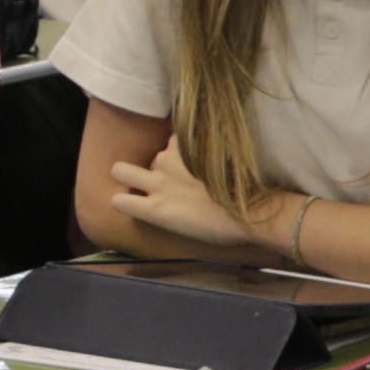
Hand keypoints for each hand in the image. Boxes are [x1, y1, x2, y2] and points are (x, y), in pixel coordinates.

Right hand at [102, 148, 269, 253]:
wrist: (251, 211)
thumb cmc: (221, 229)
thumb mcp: (183, 229)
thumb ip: (164, 212)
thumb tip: (161, 201)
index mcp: (154, 211)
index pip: (118, 201)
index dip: (126, 199)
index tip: (137, 199)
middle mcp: (156, 184)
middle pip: (120, 169)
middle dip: (128, 171)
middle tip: (152, 177)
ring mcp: (170, 162)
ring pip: (156, 155)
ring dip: (168, 160)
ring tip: (192, 169)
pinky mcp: (188, 147)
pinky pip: (177, 139)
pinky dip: (186, 145)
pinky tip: (202, 152)